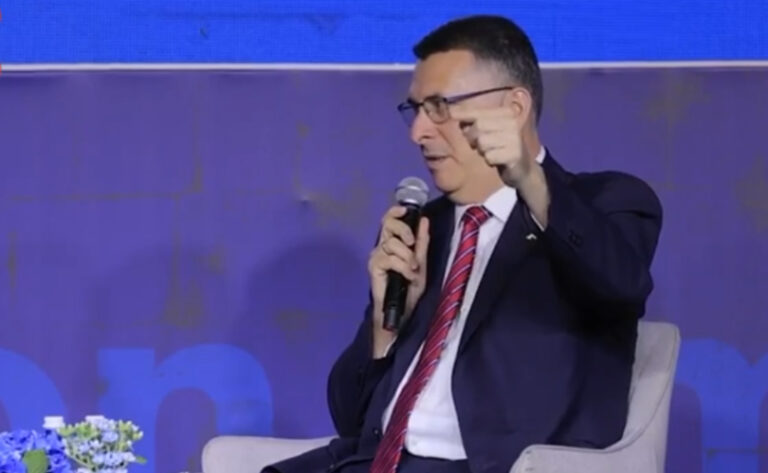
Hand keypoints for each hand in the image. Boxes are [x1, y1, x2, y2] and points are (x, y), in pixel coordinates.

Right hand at [368, 206, 429, 353]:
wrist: (402, 311)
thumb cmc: (410, 288)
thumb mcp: (421, 263)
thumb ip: (422, 242)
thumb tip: (423, 219)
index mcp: (393, 243)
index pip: (389, 220)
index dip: (395, 212)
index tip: (405, 211)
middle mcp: (382, 247)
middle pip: (387, 224)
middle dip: (404, 230)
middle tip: (412, 243)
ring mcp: (376, 257)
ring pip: (392, 243)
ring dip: (407, 256)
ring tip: (412, 270)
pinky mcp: (373, 267)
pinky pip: (389, 258)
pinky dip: (402, 266)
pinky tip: (407, 276)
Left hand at [452, 108, 532, 186]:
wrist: (522, 168)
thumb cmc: (500, 147)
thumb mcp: (488, 130)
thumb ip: (474, 121)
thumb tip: (452, 112)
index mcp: (506, 113)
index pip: (480, 111)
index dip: (464, 113)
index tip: (451, 113)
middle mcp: (512, 122)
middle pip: (479, 126)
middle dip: (472, 137)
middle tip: (477, 144)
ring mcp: (515, 138)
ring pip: (482, 142)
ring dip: (482, 150)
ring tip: (491, 151)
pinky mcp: (515, 154)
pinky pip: (489, 156)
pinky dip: (489, 160)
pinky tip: (497, 160)